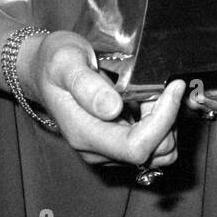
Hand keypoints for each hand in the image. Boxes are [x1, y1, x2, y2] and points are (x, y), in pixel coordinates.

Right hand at [21, 30, 184, 167]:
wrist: (42, 71)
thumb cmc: (54, 63)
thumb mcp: (66, 62)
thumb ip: (86, 85)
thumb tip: (112, 109)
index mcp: (85, 134)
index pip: (137, 147)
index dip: (163, 120)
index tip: (174, 86)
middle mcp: (97, 151)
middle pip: (153, 152)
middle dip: (168, 118)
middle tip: (161, 85)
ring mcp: (108, 152)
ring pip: (159, 154)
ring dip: (167, 124)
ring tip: (154, 93)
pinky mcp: (117, 147)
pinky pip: (153, 147)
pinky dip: (162, 126)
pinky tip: (151, 102)